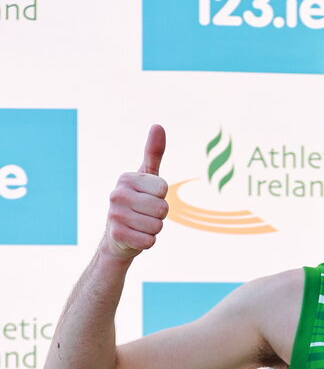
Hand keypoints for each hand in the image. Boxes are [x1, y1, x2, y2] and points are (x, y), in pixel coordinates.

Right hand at [105, 124, 167, 259]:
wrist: (117, 236)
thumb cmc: (137, 203)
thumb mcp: (146, 177)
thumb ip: (153, 153)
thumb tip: (158, 126)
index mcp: (126, 178)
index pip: (164, 189)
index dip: (161, 197)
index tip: (148, 198)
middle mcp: (117, 194)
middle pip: (162, 208)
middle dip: (159, 215)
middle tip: (145, 215)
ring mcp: (115, 215)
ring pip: (157, 226)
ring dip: (154, 229)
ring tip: (140, 226)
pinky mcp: (118, 235)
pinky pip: (150, 241)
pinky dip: (147, 242)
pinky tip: (136, 237)